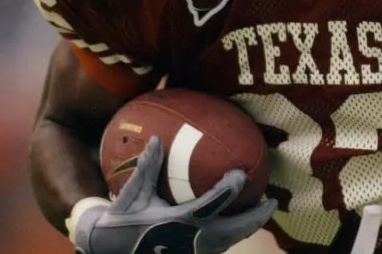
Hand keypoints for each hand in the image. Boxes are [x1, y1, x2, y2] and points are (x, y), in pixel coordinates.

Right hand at [73, 136, 275, 253]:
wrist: (110, 249)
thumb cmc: (121, 218)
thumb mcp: (131, 194)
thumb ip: (146, 168)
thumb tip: (156, 138)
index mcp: (175, 222)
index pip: (209, 206)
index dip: (226, 190)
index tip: (239, 174)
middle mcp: (188, 240)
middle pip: (231, 231)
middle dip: (254, 218)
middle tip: (272, 201)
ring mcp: (192, 251)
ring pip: (230, 241)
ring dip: (249, 226)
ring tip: (265, 209)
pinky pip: (221, 245)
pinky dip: (235, 232)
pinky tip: (243, 220)